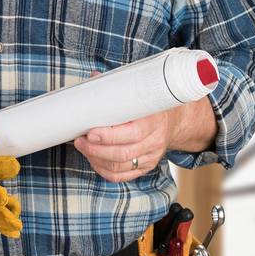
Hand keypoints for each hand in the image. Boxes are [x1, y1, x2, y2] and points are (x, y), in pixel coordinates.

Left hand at [73, 99, 213, 182]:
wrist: (173, 121)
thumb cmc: (151, 106)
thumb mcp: (140, 94)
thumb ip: (116, 87)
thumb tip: (92, 79)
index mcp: (154, 120)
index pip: (132, 133)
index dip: (109, 136)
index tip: (90, 132)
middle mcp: (155, 141)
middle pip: (123, 153)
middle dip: (96, 149)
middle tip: (81, 141)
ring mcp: (151, 156)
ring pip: (120, 167)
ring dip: (96, 159)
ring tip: (84, 148)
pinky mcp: (146, 167)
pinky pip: (121, 176)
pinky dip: (103, 170)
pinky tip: (94, 160)